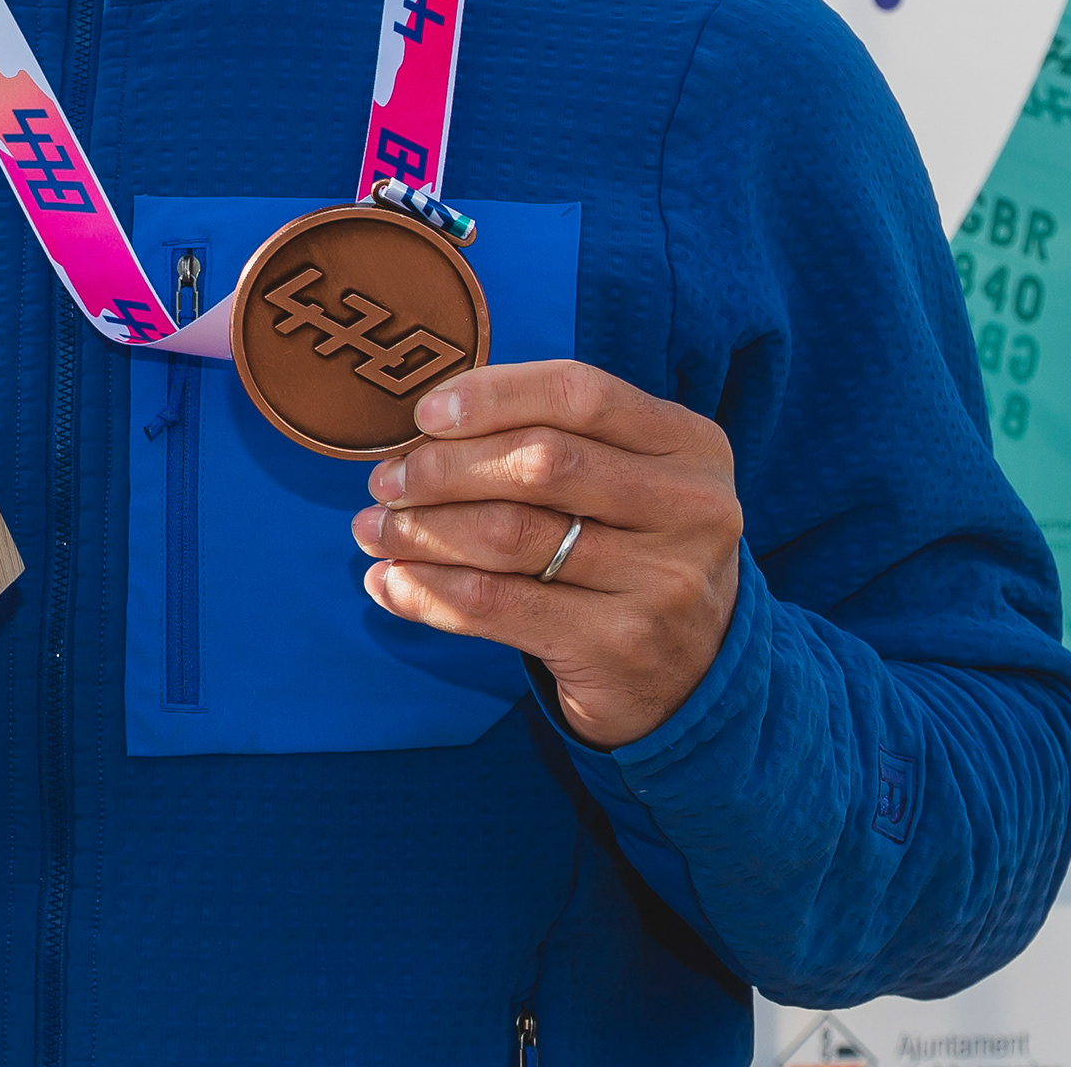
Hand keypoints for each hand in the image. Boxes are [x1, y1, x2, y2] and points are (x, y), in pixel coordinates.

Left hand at [350, 359, 743, 748]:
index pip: (579, 394)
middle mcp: (690, 508)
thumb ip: (555, 440)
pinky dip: (428, 591)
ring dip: (420, 530)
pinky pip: (496, 605)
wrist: (696, 675)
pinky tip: (389, 584)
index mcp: (690, 446)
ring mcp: (662, 582)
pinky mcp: (620, 646)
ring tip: (374, 530)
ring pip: (507, 537)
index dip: (492, 395)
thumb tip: (426, 427)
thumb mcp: (629, 483)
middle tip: (386, 480)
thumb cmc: (635, 552)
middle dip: (443, 468)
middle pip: (539, 463)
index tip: (425, 413)